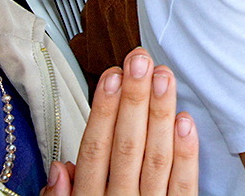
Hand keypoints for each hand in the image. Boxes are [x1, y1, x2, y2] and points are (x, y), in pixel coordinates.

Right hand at [41, 48, 197, 195]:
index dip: (103, 111)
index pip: (95, 150)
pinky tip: (185, 121)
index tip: (111, 76)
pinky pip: (183, 184)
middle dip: (133, 99)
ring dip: (159, 113)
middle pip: (127, 146)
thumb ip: (64, 195)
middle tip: (139, 61)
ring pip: (156, 158)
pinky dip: (186, 153)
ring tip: (163, 76)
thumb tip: (58, 167)